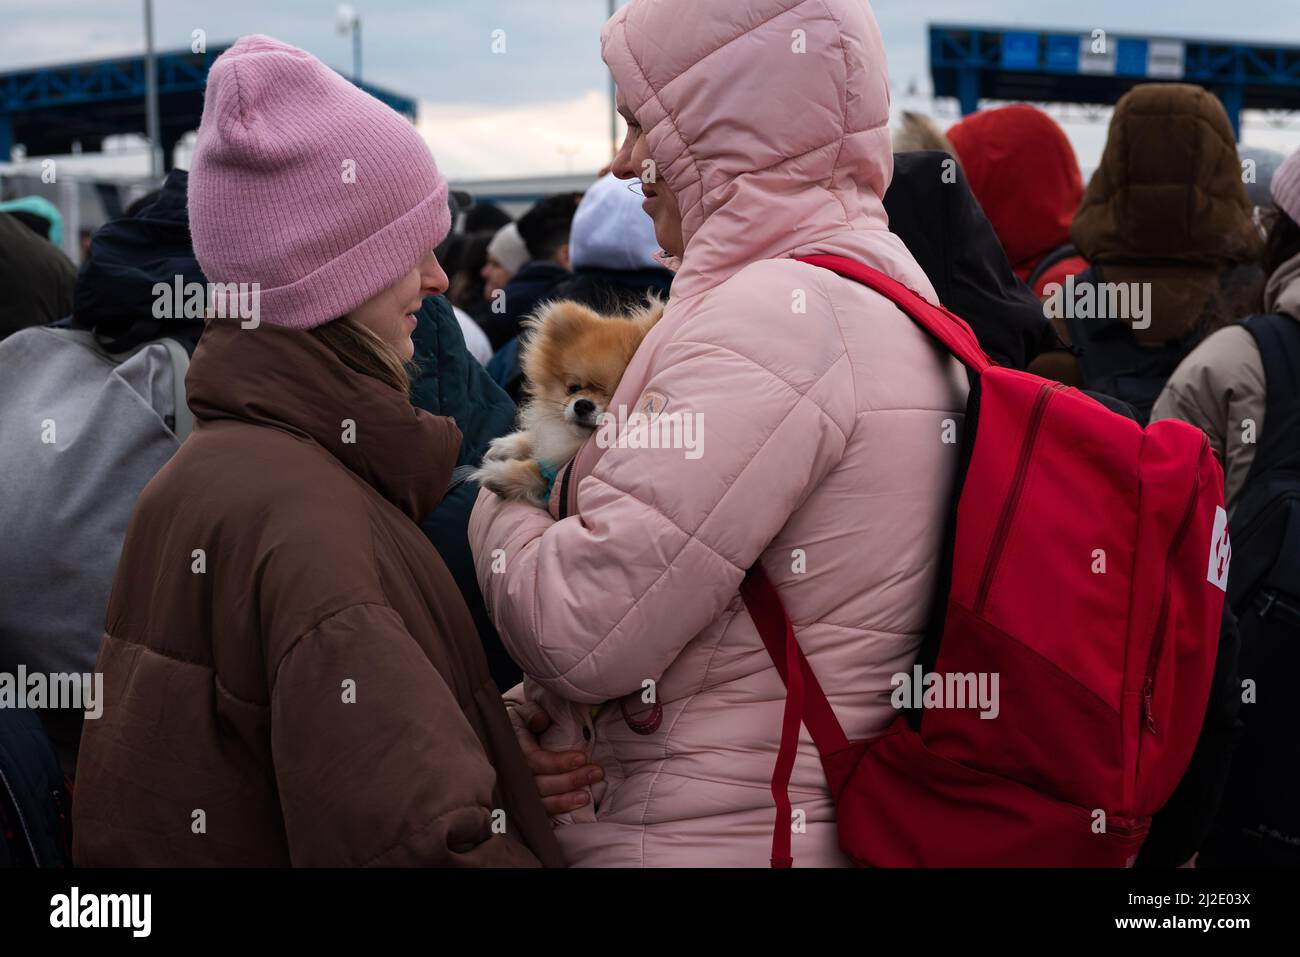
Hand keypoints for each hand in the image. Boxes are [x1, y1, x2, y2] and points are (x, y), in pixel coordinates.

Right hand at [508, 700, 603, 816]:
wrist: (508, 739)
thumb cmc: (522, 724)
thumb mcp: (523, 713)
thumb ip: (532, 713)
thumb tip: (541, 720)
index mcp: (515, 750)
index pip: (535, 761)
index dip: (558, 762)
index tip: (582, 757)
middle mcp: (515, 774)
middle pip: (540, 785)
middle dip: (570, 781)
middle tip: (596, 772)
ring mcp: (521, 791)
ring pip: (541, 802)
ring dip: (565, 801)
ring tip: (587, 796)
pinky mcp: (528, 803)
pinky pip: (542, 813)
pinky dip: (558, 811)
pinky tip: (575, 809)